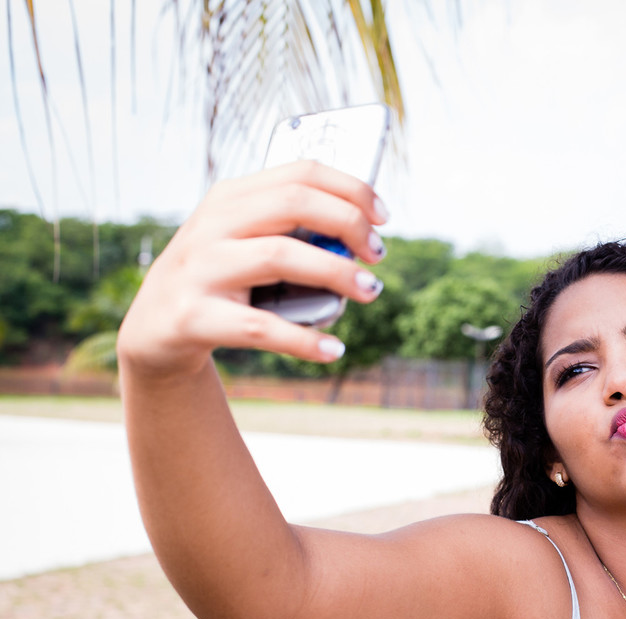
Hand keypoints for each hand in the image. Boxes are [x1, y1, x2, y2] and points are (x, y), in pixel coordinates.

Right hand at [117, 161, 389, 378]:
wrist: (154, 330)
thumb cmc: (220, 282)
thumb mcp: (245, 244)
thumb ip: (291, 232)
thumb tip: (362, 238)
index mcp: (229, 198)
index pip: (300, 173)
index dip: (351, 190)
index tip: (383, 217)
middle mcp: (211, 225)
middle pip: (293, 203)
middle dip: (349, 224)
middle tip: (378, 255)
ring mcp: (198, 269)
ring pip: (279, 256)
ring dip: (337, 274)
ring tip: (370, 292)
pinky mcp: (193, 317)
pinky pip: (260, 327)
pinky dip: (304, 340)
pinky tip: (334, 350)